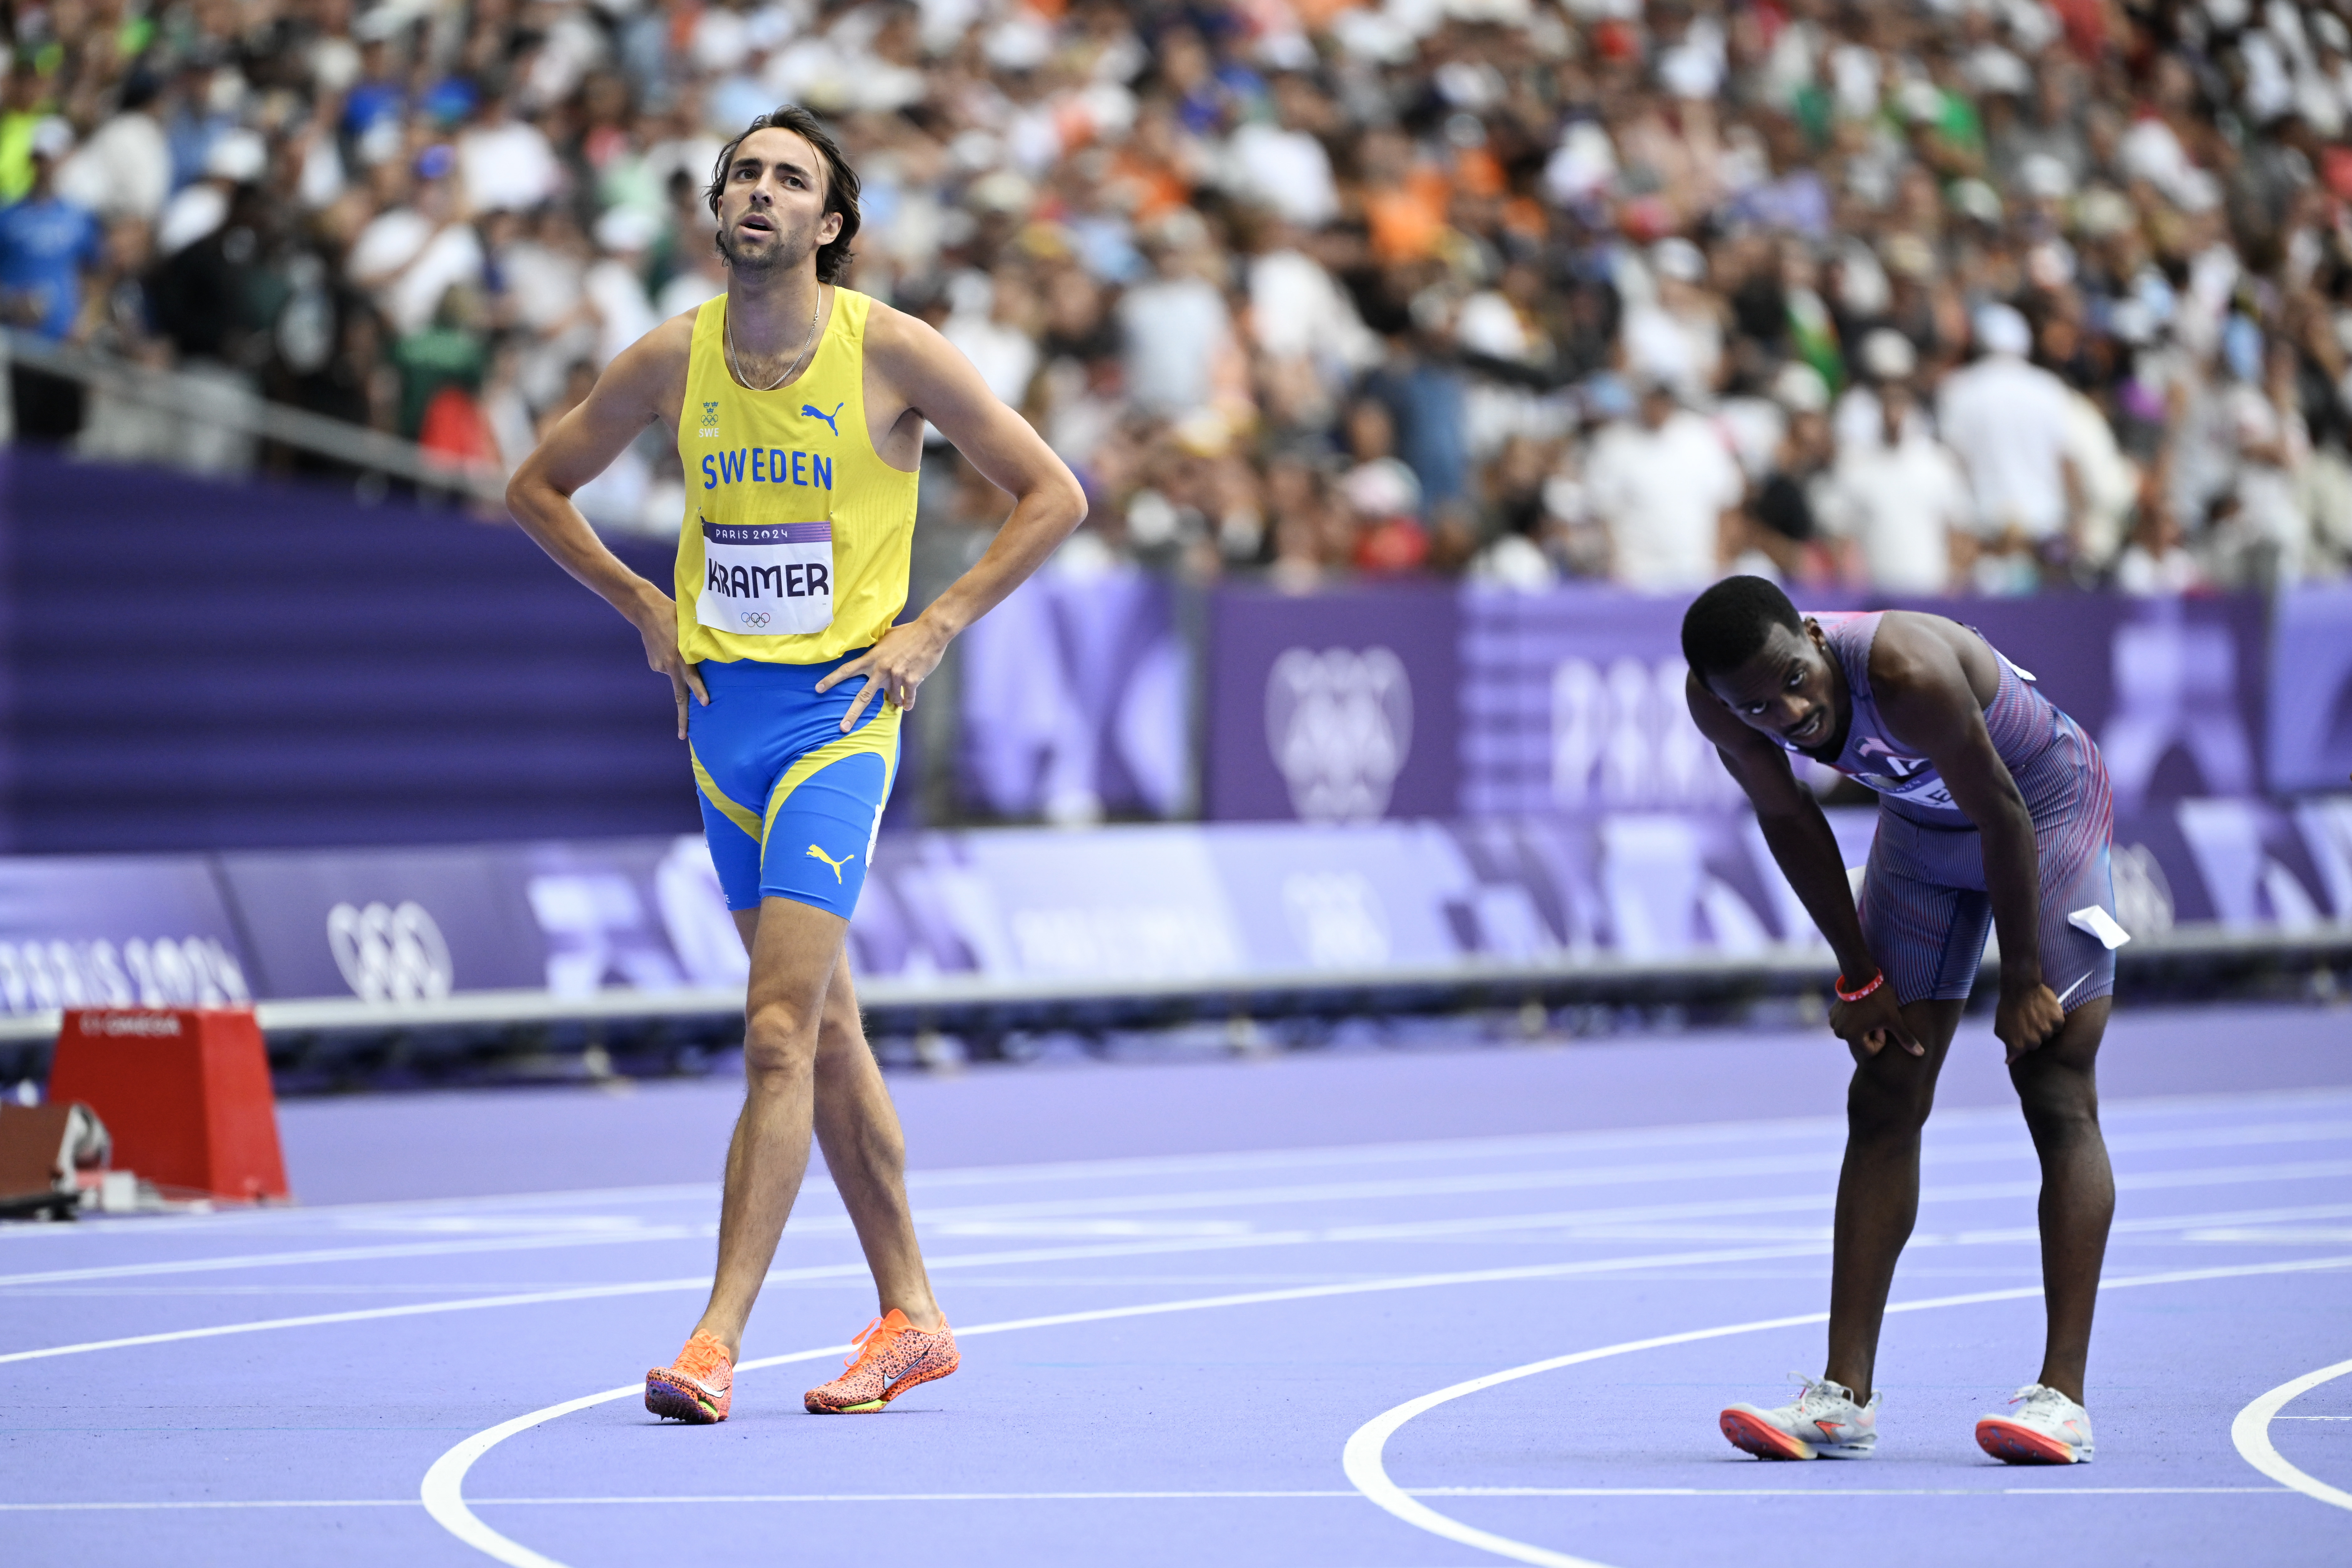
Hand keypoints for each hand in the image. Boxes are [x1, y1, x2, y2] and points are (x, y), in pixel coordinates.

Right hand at [632, 591, 707, 739]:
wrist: (646, 610)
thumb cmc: (675, 615)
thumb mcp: (691, 629)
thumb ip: (698, 646)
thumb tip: (707, 659)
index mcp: (680, 658)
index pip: (692, 680)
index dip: (699, 692)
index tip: (706, 705)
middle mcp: (669, 666)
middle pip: (678, 696)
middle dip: (682, 718)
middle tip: (684, 736)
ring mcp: (659, 666)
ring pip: (675, 674)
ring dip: (680, 667)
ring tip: (676, 644)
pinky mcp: (654, 664)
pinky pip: (667, 667)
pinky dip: (672, 661)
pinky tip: (669, 645)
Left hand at [815, 617, 948, 731]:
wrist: (930, 632)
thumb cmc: (908, 633)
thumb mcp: (886, 637)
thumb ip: (876, 648)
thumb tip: (870, 650)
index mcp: (872, 658)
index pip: (847, 670)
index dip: (831, 680)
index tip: (818, 689)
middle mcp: (881, 669)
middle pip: (863, 696)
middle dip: (852, 714)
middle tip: (842, 728)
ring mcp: (896, 676)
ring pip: (892, 698)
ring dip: (895, 700)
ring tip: (899, 701)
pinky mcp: (912, 680)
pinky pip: (907, 698)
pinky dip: (908, 702)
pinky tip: (907, 705)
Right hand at [1829, 977, 1923, 1057]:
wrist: (1861, 974)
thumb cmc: (1879, 998)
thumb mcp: (1893, 1019)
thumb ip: (1905, 1038)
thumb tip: (1921, 1054)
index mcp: (1852, 1037)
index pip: (1871, 1051)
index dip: (1880, 1039)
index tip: (1882, 1024)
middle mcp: (1839, 1032)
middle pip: (1861, 1043)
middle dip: (1871, 1033)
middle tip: (1876, 1017)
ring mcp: (1834, 1022)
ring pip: (1854, 1033)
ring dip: (1863, 1027)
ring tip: (1869, 1012)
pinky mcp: (1832, 1013)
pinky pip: (1846, 1024)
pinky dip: (1854, 1020)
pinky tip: (1861, 1008)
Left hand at [1994, 981, 2065, 1064]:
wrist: (2019, 989)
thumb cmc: (2008, 1009)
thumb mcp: (2001, 1029)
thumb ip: (2007, 1045)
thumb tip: (2009, 1061)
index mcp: (2019, 1046)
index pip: (2025, 1052)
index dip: (2022, 1040)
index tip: (2020, 1030)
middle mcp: (2034, 1042)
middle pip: (2038, 1045)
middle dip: (2034, 1035)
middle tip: (2028, 1021)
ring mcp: (2046, 1032)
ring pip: (2049, 1035)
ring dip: (2044, 1026)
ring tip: (2036, 1014)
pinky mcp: (2057, 1021)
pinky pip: (2058, 1025)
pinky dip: (2053, 1019)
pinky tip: (2045, 1011)